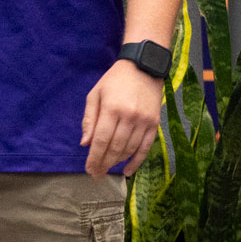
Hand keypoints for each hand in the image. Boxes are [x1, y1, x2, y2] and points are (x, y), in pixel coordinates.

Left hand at [82, 59, 162, 175]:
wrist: (143, 67)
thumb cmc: (115, 80)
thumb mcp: (95, 95)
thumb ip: (89, 120)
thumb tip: (85, 144)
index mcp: (111, 109)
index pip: (101, 141)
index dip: (94, 158)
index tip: (89, 169)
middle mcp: (129, 116)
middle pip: (115, 148)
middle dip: (104, 164)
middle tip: (96, 174)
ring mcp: (144, 120)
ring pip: (129, 149)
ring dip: (117, 162)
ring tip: (108, 169)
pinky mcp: (154, 123)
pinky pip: (146, 147)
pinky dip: (137, 161)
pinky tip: (128, 171)